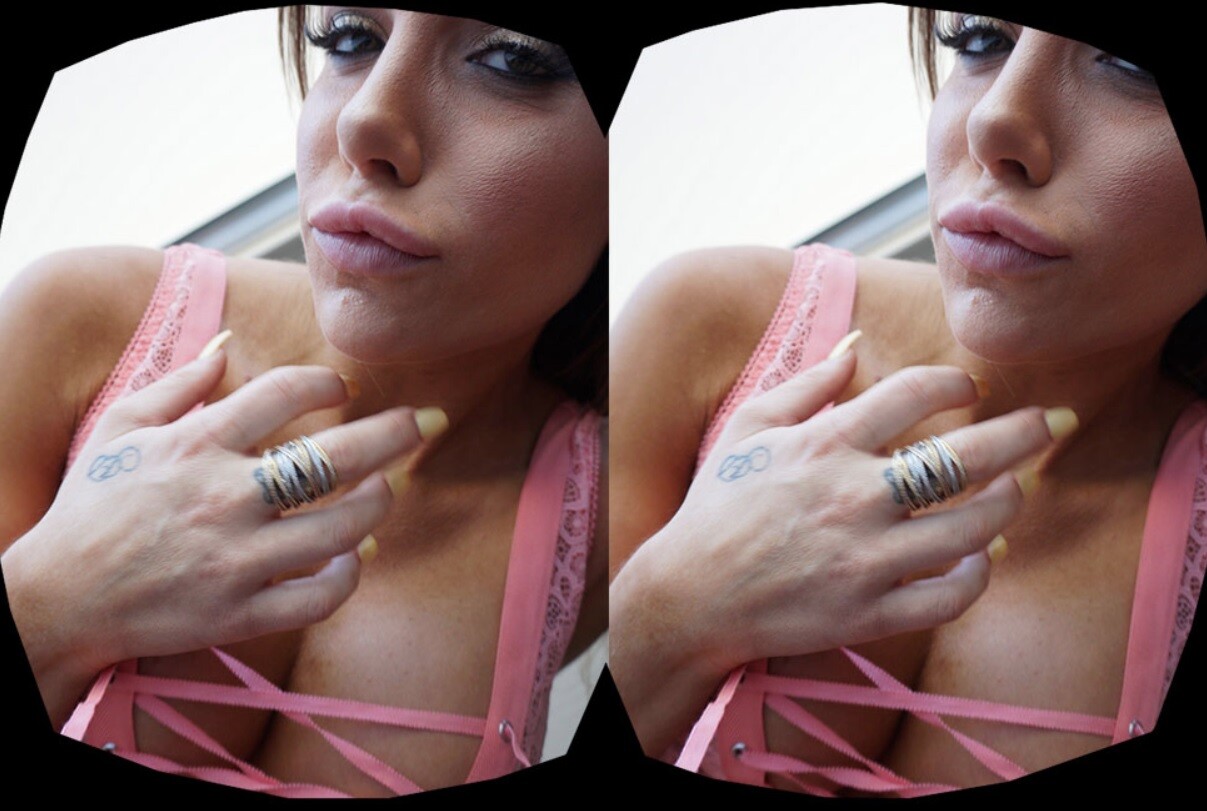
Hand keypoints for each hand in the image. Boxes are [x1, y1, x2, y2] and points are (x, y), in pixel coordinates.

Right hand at [2, 346, 434, 723]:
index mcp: (195, 445)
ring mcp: (237, 559)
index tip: (345, 388)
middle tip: (430, 419)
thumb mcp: (121, 429)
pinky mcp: (242, 612)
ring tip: (390, 487)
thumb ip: (179, 383)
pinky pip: (320, 594)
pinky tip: (357, 552)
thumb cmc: (91, 507)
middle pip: (333, 458)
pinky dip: (350, 573)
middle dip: (395, 433)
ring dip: (380, 501)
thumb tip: (228, 341)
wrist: (56, 600)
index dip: (327, 383)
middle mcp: (223, 498)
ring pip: (341, 527)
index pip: (283, 393)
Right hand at [631, 348, 1064, 679]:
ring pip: (973, 528)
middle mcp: (854, 497)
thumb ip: (808, 382)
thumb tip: (857, 339)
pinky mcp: (871, 613)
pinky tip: (984, 557)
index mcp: (826, 444)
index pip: (916, 394)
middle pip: (965, 457)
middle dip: (1025, 433)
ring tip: (1016, 491)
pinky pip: (950, 595)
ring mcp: (866, 559)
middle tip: (1057, 420)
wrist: (690, 594)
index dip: (958, 383)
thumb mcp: (750, 428)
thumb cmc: (718, 505)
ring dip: (1008, 503)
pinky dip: (979, 575)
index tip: (972, 389)